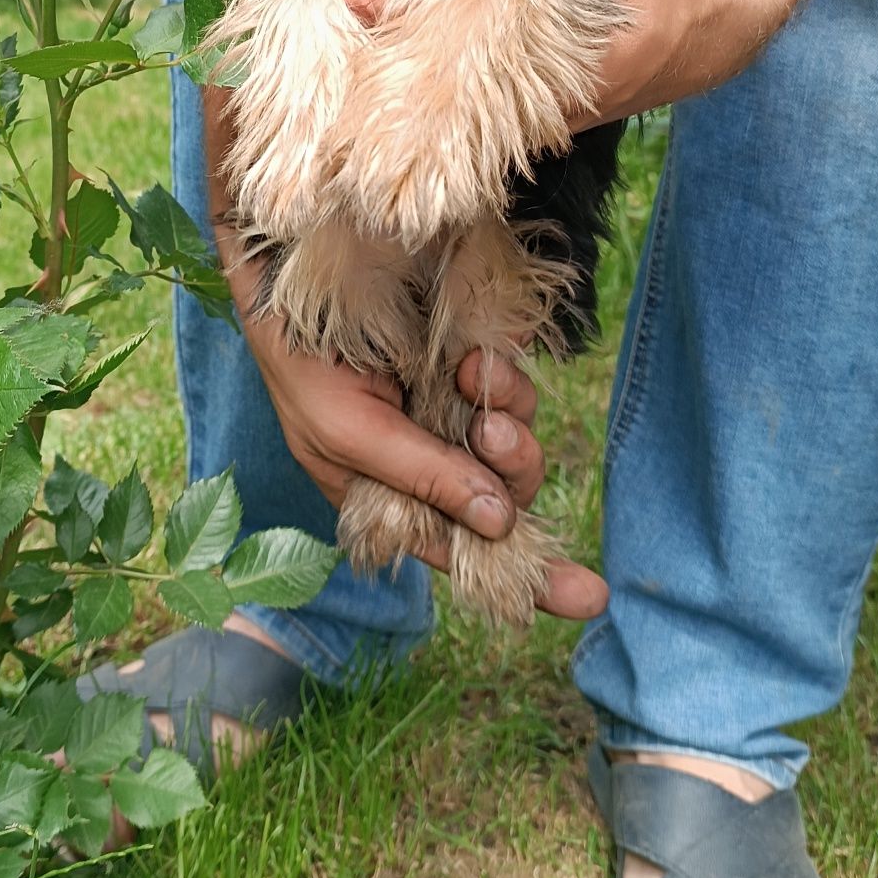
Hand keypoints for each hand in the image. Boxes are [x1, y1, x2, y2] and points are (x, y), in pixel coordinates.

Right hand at [219, 232, 607, 619]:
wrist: (288, 280)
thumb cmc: (300, 370)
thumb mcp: (349, 435)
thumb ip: (422, 477)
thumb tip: (500, 523)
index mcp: (394, 500)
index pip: (467, 550)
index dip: (530, 577)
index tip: (588, 596)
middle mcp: (431, 460)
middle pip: (505, 491)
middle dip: (514, 467)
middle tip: (493, 433)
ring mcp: (451, 408)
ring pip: (516, 431)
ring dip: (508, 409)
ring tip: (476, 376)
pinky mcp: (466, 357)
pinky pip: (513, 378)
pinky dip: (506, 372)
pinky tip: (478, 358)